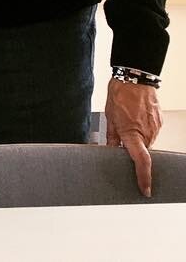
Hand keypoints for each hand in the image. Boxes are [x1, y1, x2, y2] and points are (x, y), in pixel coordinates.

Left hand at [105, 78, 161, 195]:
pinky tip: (135, 118)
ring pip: (147, 142)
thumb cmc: (120, 95)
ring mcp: (155, 128)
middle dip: (134, 151)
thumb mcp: (109, 117)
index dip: (143, 178)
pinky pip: (151, 132)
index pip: (141, 162)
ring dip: (138, 139)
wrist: (134, 78)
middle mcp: (147, 133)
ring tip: (128, 123)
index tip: (145, 189)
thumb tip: (109, 150)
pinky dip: (144, 130)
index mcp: (132, 134)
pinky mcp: (159, 121)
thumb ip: (111, 137)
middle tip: (124, 142)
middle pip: (142, 152)